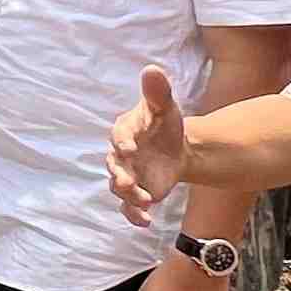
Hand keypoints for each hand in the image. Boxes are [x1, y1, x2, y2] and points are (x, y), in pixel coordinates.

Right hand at [109, 63, 187, 225]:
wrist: (176, 148)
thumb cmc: (165, 124)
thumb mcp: (164, 106)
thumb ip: (157, 91)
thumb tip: (152, 69)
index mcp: (124, 131)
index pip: (118, 136)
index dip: (122, 142)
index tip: (129, 148)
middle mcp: (120, 156)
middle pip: (114, 166)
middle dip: (120, 175)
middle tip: (128, 183)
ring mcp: (127, 175)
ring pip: (120, 188)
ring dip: (129, 196)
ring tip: (146, 201)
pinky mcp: (136, 193)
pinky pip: (129, 207)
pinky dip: (134, 215)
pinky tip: (147, 221)